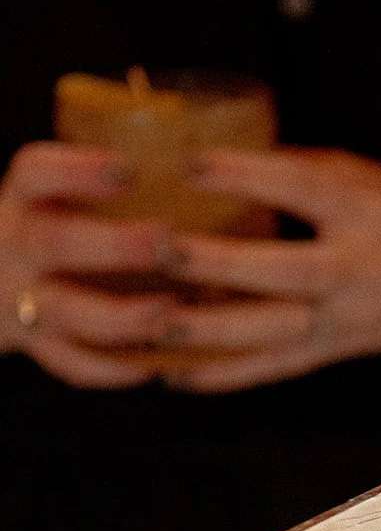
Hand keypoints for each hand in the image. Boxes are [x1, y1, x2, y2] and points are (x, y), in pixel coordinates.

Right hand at [0, 141, 177, 387]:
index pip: (37, 172)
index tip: (129, 169)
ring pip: (65, 312)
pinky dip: (111, 368)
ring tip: (169, 313)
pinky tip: (155, 365)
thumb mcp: (57, 195)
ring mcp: (20, 298)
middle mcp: (14, 245)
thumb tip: (211, 162)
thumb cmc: (51, 224)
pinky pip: (71, 362)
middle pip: (54, 243)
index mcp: (24, 198)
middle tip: (165, 241)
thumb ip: (106, 181)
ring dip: (121, 316)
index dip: (79, 169)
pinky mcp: (33, 343)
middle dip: (112, 245)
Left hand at [158, 148, 380, 391]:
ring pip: (274, 331)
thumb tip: (218, 164)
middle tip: (163, 247)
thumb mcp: (367, 177)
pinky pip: (274, 368)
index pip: (306, 191)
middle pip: (288, 272)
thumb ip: (302, 171)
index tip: (191, 164)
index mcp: (369, 213)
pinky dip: (225, 375)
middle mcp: (361, 270)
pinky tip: (176, 373)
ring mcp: (348, 320)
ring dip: (211, 330)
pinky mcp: (334, 352)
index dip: (248, 177)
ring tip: (154, 319)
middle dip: (221, 263)